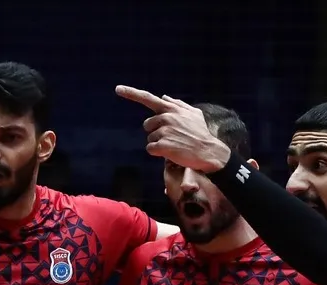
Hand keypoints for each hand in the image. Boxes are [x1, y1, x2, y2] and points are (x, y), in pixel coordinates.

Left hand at [115, 86, 232, 172]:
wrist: (208, 151)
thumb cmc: (200, 133)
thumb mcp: (194, 114)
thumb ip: (178, 104)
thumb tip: (165, 96)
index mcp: (171, 109)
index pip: (148, 98)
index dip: (131, 93)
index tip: (118, 89)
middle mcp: (166, 117)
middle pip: (147, 125)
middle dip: (155, 131)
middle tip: (171, 137)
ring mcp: (165, 131)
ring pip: (149, 138)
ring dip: (158, 143)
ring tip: (174, 144)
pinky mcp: (163, 145)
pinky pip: (150, 149)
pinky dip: (157, 152)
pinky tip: (170, 152)